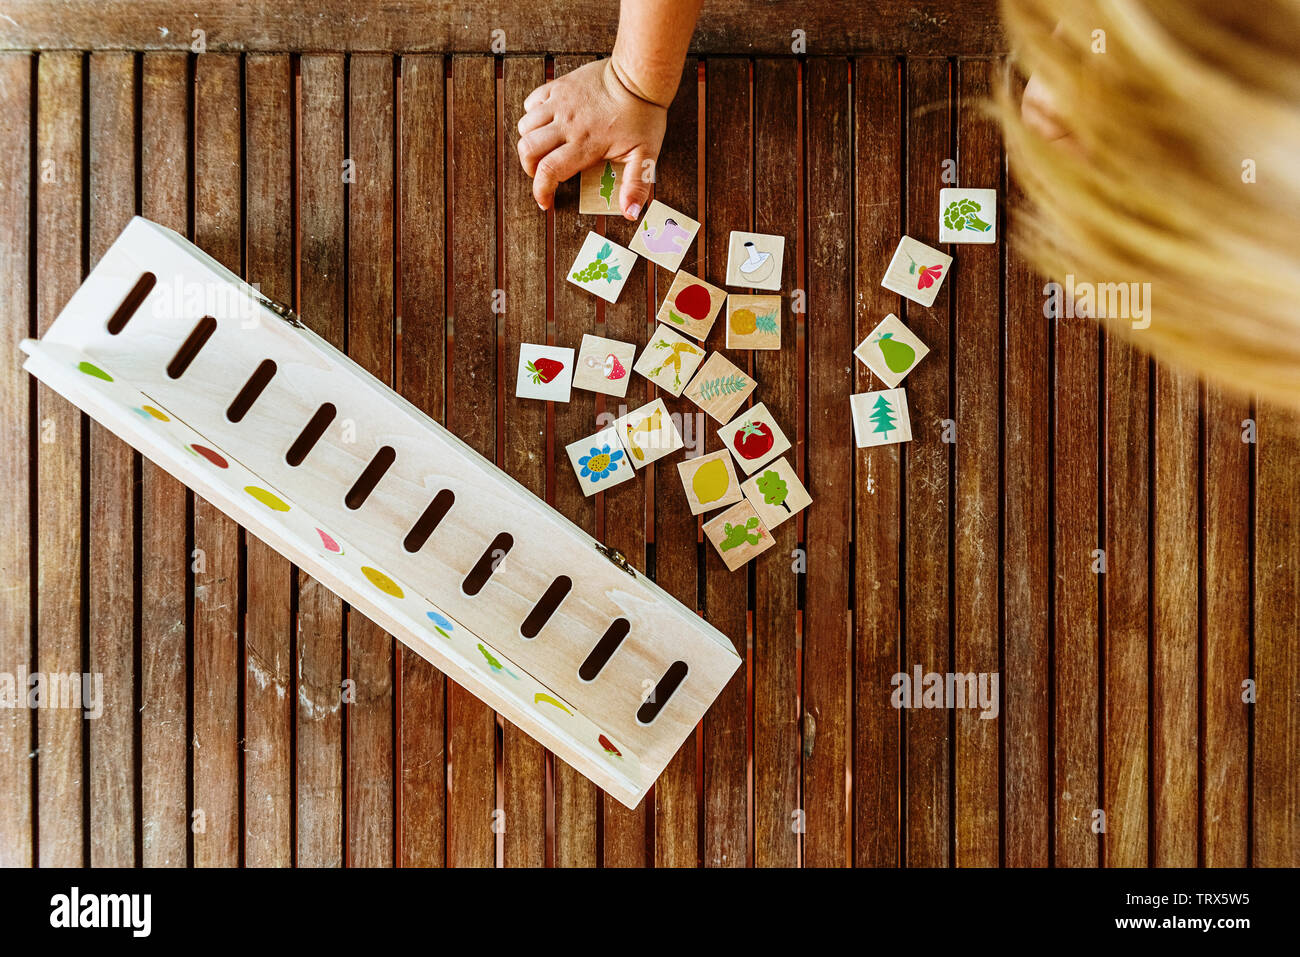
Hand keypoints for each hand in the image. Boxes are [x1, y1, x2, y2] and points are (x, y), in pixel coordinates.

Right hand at [517, 58, 666, 217]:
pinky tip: (547, 123)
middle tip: (543, 174)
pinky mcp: (559, 86)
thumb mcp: (645, 155)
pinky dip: (532, 115)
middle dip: (530, 168)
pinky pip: (531, 102)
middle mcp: (567, 124)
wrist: (638, 77)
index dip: (541, 191)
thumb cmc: (643, 116)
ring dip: (530, 142)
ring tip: (545, 149)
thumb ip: (636, 184)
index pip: (548, 171)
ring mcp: (560, 103)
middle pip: (528, 150)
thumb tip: (630, 213)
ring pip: (525, 126)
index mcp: (585, 143)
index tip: (546, 201)